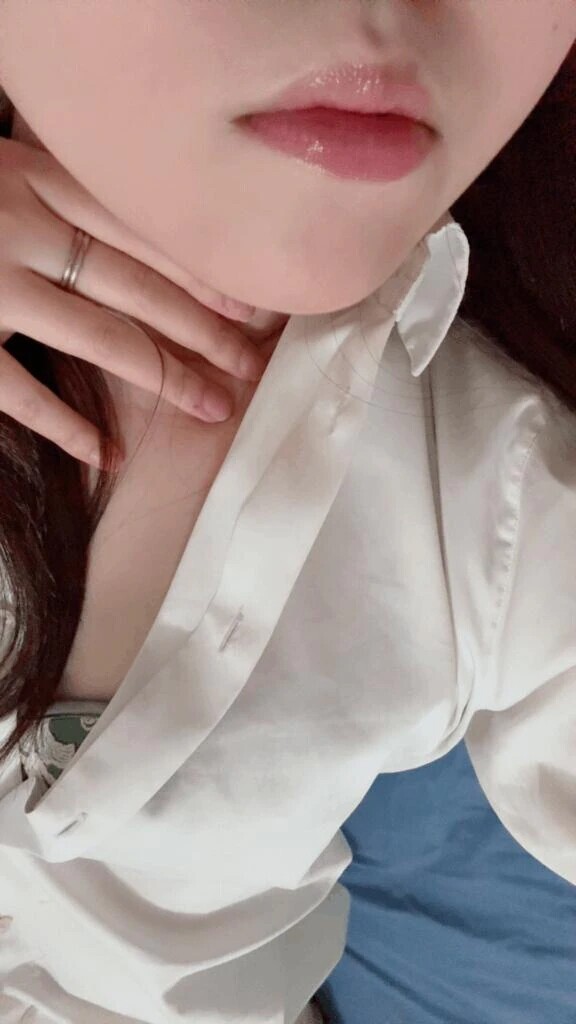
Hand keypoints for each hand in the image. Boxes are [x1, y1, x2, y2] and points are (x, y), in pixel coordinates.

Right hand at [0, 137, 267, 466]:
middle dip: (202, 329)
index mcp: (31, 178)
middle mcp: (17, 226)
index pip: (139, 227)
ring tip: (212, 409)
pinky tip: (103, 451)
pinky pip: (15, 390)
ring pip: (98, 335)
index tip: (249, 307)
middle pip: (136, 283)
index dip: (199, 269)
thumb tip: (129, 232)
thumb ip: (53, 196)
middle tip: (249, 368)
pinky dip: (62, 423)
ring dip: (163, 375)